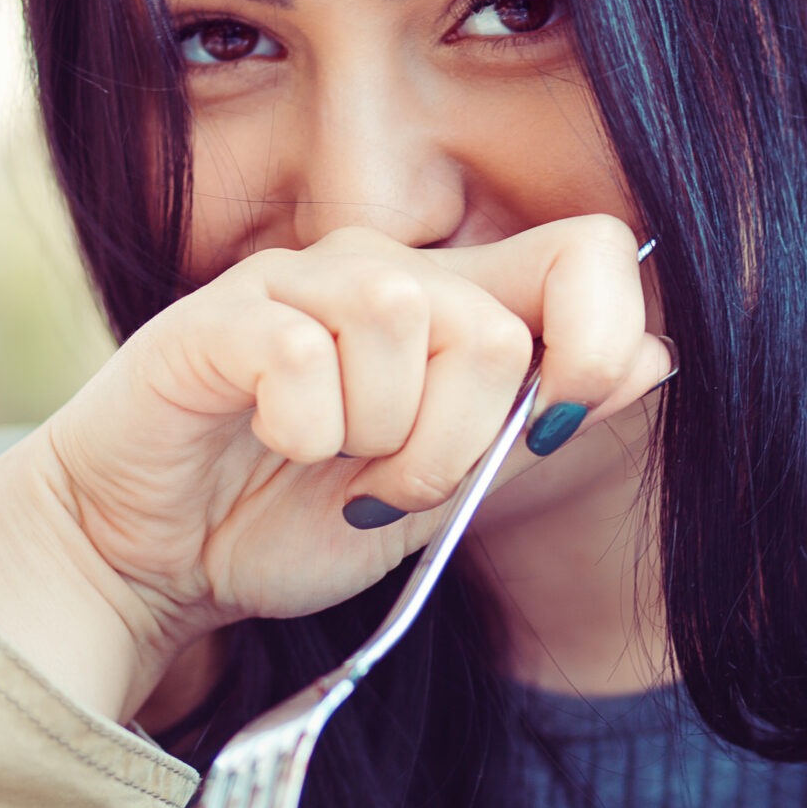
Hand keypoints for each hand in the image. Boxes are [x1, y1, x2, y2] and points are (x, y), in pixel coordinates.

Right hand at [0, 218, 672, 720]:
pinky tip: (271, 440)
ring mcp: (299, 281)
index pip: (590, 252)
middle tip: (386, 484)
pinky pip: (304, 355)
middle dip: (453, 444)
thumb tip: (657, 357)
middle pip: (494, 329)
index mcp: (454, 304)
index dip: (600, 337)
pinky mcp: (221, 316)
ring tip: (326, 463)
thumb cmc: (288, 515)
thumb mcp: (439, 490)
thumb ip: (534, 426)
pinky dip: (303, 429)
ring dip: (377, 437)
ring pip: (405, 324)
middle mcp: (386, 268)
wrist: (149, 555)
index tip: (551, 428)